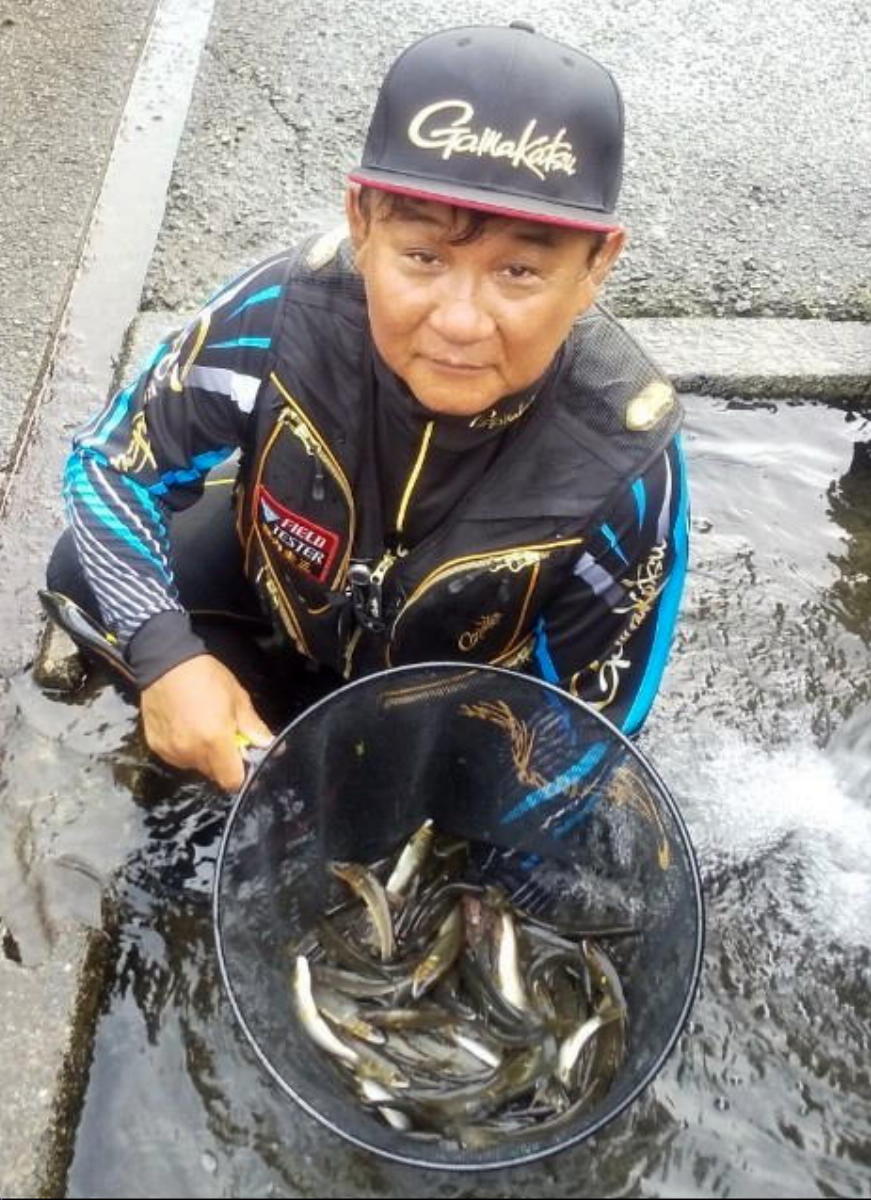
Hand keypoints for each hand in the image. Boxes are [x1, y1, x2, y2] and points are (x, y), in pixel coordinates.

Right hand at [140, 654, 271, 790]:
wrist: (166, 661)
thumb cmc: (207, 677)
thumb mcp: (238, 698)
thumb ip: (254, 727)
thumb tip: (268, 744)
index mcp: (215, 742)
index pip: (232, 781)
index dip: (241, 773)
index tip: (242, 758)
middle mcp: (191, 752)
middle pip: (213, 774)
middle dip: (222, 761)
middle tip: (223, 735)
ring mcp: (171, 751)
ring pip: (194, 766)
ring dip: (202, 755)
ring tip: (202, 727)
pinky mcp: (156, 746)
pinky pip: (177, 757)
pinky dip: (184, 748)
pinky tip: (184, 727)